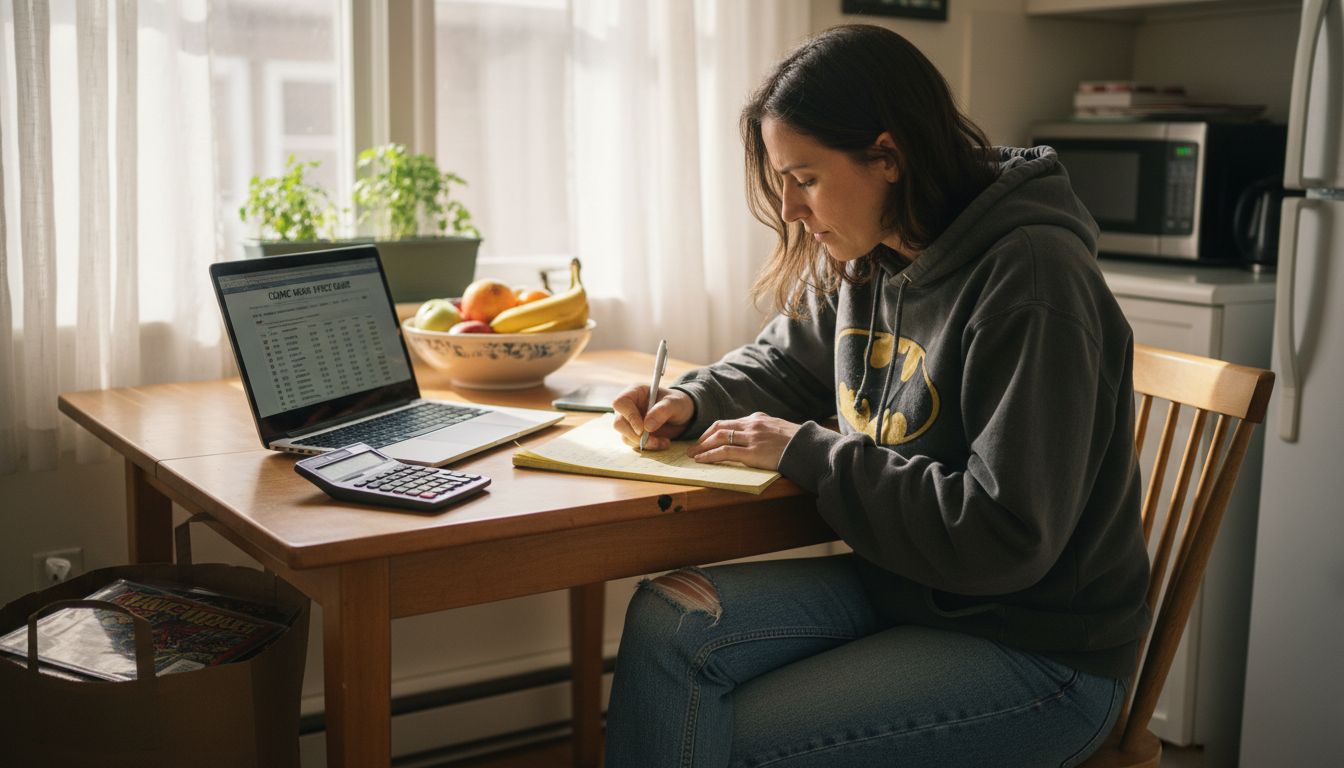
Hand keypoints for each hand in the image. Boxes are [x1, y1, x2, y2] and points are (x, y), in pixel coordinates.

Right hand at [611, 385, 694, 450]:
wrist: (682, 415)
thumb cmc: (678, 403)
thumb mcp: (675, 403)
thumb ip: (662, 411)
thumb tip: (646, 427)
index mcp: (635, 392)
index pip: (620, 403)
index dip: (629, 416)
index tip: (642, 429)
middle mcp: (629, 407)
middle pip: (618, 423)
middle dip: (635, 435)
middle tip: (653, 440)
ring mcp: (630, 421)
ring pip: (625, 436)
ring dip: (643, 443)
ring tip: (663, 442)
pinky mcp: (635, 434)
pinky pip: (634, 443)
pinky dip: (648, 447)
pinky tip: (662, 443)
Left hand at [685, 412, 800, 470]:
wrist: (810, 448)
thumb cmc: (798, 443)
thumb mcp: (779, 429)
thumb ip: (765, 430)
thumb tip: (755, 437)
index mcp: (758, 419)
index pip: (729, 422)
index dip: (713, 431)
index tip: (705, 439)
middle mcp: (752, 425)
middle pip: (719, 427)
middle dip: (703, 438)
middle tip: (693, 447)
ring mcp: (752, 438)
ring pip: (719, 438)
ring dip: (702, 447)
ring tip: (693, 455)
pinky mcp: (752, 452)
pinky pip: (724, 452)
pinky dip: (709, 455)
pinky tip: (702, 460)